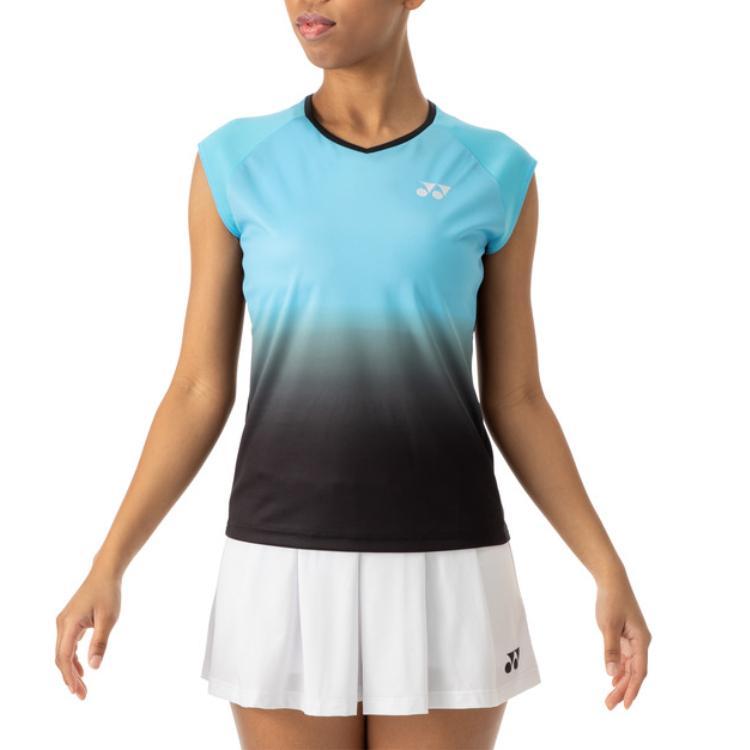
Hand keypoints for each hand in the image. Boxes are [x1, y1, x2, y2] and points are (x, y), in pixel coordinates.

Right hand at [55, 568, 120, 699]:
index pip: (64, 657)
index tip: (79, 691)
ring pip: (63, 652)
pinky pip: (67, 644)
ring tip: (81, 686)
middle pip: (61, 658)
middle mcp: (62, 624)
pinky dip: (73, 658)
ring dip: (71, 669)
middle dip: (70, 677)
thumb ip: (100, 642)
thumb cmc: (108, 593)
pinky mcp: (70, 621)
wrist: (105, 573)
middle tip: (82, 695)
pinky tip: (81, 668)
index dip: (70, 676)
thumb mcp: (108, 618)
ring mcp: (64, 622)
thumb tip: (94, 667)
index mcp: (69, 624)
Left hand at [595, 572, 651, 709]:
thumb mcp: (607, 625)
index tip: (626, 705)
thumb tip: (610, 674)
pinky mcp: (627, 635)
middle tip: (610, 706)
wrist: (612, 580)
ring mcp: (635, 639)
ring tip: (610, 698)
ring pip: (630, 666)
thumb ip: (610, 649)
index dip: (633, 689)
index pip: (639, 671)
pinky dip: (620, 669)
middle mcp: (641, 642)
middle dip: (623, 690)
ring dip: (621, 681)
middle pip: (634, 672)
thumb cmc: (611, 600)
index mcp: (642, 640)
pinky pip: (626, 658)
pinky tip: (613, 680)